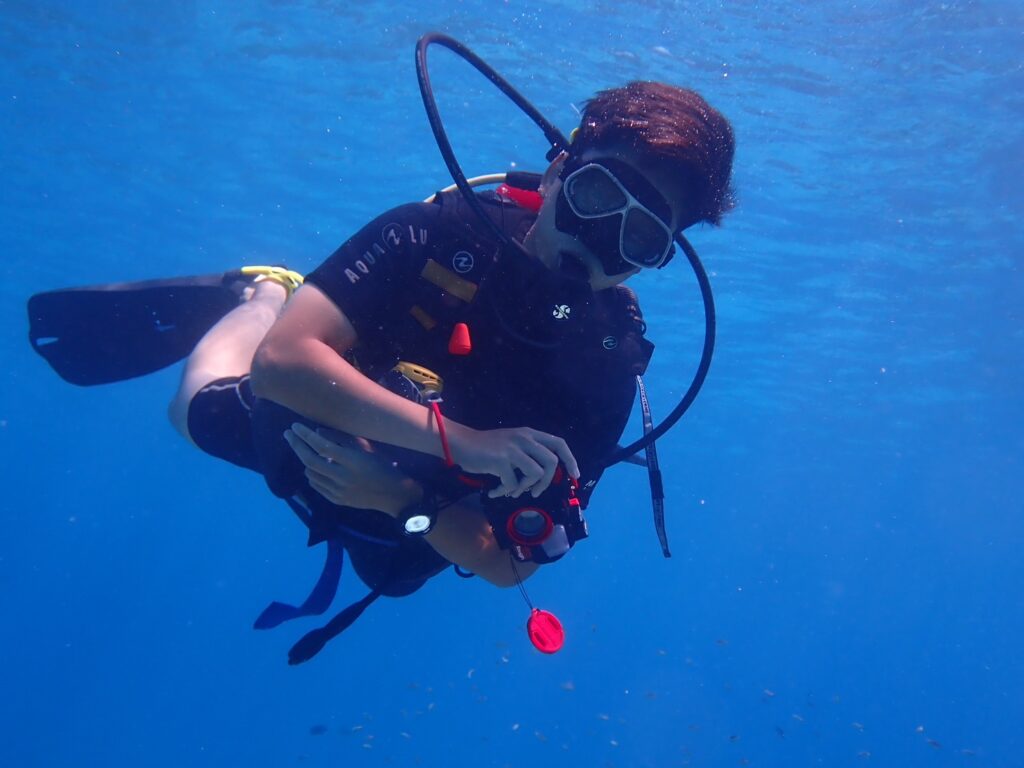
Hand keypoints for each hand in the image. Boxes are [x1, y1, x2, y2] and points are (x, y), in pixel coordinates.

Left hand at [284, 423, 421, 515]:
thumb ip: (343, 439)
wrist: (394, 495)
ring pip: (310, 473)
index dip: (306, 435)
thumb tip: (318, 432)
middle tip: (288, 434)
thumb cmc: (384, 465)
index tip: (295, 426)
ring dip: (305, 459)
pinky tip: (313, 466)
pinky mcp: (336, 500)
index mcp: (353, 461)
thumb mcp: (368, 448)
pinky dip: (312, 474)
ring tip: (303, 448)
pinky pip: (316, 485)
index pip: (322, 446)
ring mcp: (338, 491)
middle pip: (311, 460)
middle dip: (296, 445)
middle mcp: (343, 477)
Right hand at [447, 425, 579, 498]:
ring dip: (524, 487)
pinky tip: (495, 492)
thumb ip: (528, 453)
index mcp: (530, 434)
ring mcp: (513, 448)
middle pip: (551, 461)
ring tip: (511, 491)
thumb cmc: (486, 447)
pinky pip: (513, 483)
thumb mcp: (512, 443)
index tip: (574, 476)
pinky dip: (505, 491)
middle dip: (546, 481)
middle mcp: (524, 438)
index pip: (559, 443)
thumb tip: (543, 476)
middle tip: (535, 492)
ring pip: (535, 473)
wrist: (460, 444)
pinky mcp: (501, 460)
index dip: (570, 460)